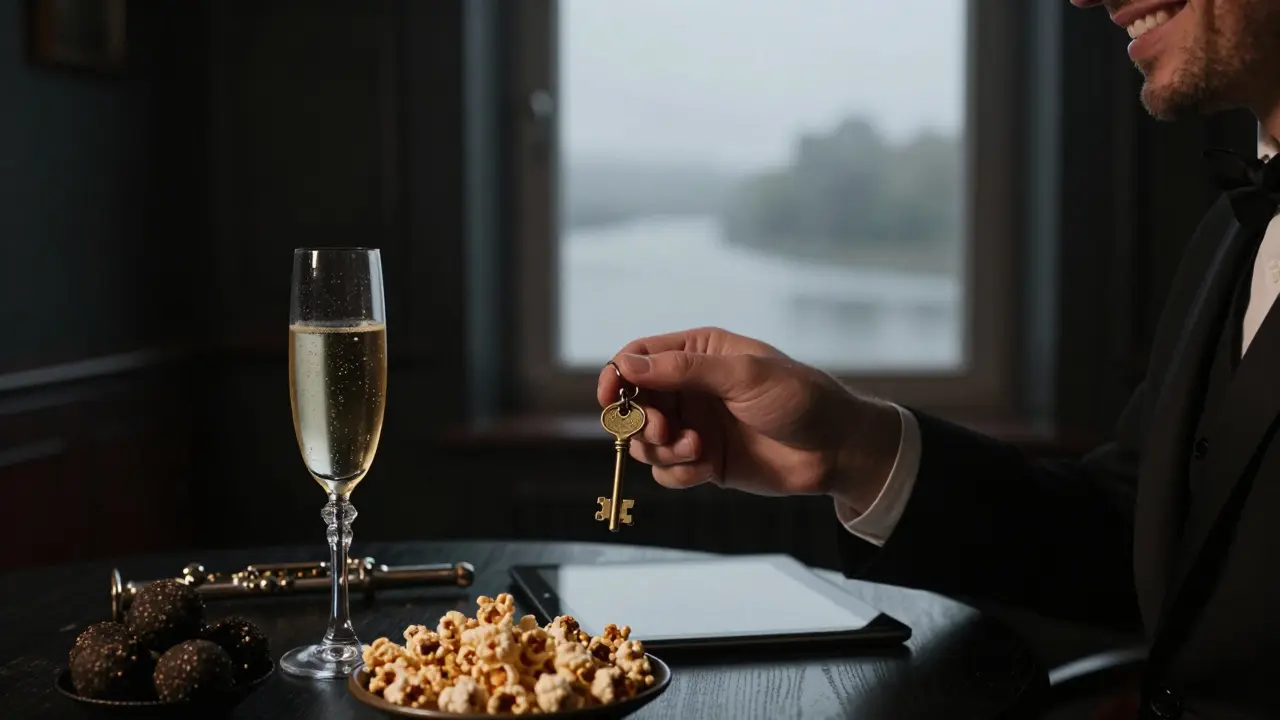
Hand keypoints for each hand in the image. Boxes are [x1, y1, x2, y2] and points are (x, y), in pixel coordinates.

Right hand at [596, 327, 901, 509]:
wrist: (838, 449)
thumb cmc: (799, 398)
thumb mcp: (743, 375)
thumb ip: (684, 370)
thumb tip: (627, 365)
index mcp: (699, 353)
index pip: (639, 357)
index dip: (617, 375)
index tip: (610, 398)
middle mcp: (691, 388)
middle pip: (634, 403)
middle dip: (639, 420)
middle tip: (664, 430)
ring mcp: (696, 425)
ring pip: (646, 441)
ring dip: (660, 448)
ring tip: (695, 449)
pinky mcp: (704, 461)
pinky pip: (668, 471)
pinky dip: (678, 472)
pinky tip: (705, 467)